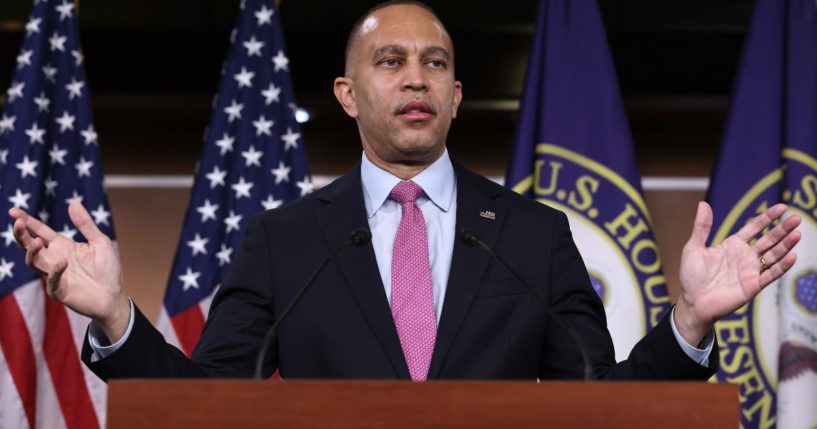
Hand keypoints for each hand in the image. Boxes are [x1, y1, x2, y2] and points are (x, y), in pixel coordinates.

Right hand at [9, 202, 129, 342]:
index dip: (28, 222)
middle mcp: (54, 260)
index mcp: (62, 247)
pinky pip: (52, 282)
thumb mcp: (100, 242)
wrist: (114, 296)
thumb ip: (85, 224)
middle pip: (31, 246)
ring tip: (36, 241)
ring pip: (34, 262)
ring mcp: (54, 276)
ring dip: (32, 252)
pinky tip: (62, 262)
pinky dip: (55, 272)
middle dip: (22, 235)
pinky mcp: (59, 291)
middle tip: (18, 223)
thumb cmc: (107, 269)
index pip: (41, 232)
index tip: (14, 211)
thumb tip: (73, 203)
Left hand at [674, 202, 799, 345]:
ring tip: (797, 234)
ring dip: (786, 245)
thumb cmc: (691, 276)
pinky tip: (792, 256)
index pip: (755, 227)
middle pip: (769, 240)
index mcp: (733, 245)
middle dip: (782, 229)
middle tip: (796, 218)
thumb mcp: (694, 248)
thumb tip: (703, 203)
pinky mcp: (752, 286)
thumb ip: (701, 227)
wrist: (692, 302)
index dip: (768, 217)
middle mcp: (745, 256)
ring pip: (773, 255)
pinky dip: (781, 266)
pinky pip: (770, 275)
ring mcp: (750, 271)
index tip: (783, 207)